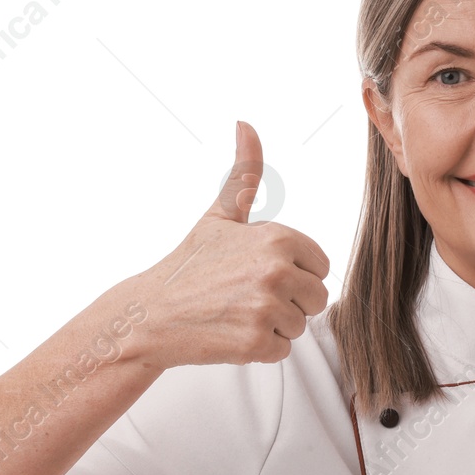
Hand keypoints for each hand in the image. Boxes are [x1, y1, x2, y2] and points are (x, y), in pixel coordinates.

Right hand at [129, 121, 330, 368]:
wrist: (152, 313)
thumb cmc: (190, 264)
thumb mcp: (221, 216)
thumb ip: (245, 174)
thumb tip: (246, 125)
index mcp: (278, 238)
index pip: (321, 267)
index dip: (294, 273)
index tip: (259, 273)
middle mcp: (276, 271)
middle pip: (317, 298)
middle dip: (288, 302)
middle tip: (246, 296)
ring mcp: (266, 308)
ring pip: (300, 325)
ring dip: (273, 325)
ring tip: (236, 313)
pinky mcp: (255, 343)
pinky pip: (282, 350)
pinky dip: (260, 348)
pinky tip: (231, 332)